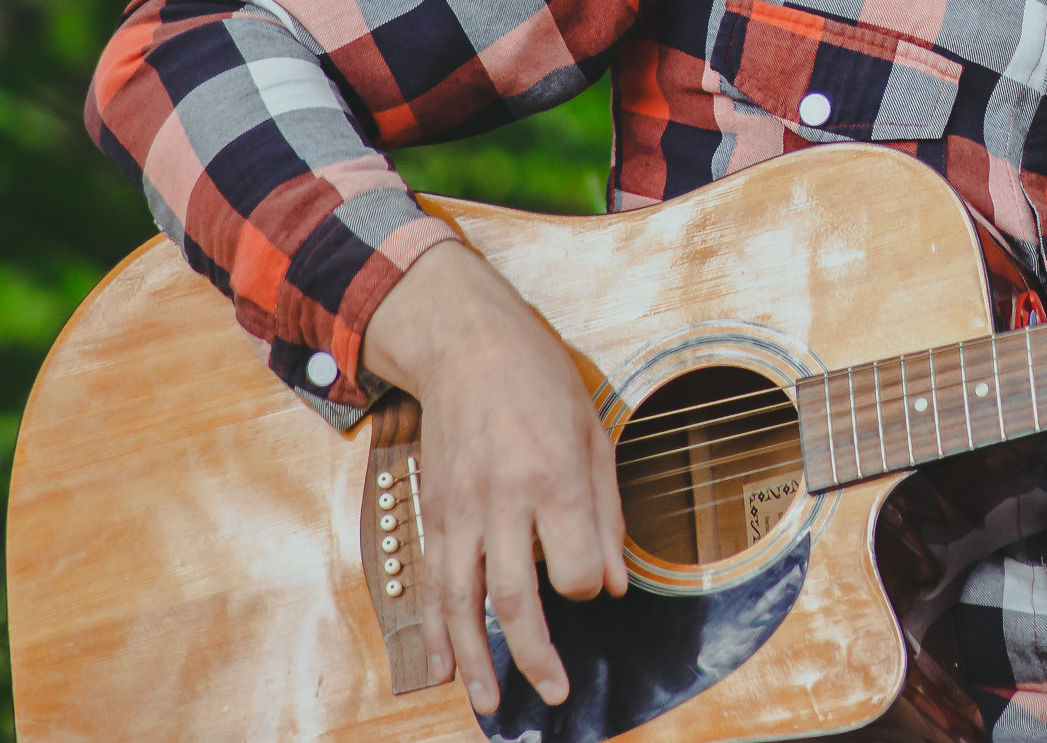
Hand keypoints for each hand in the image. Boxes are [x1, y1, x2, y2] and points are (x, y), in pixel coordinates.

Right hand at [362, 241, 626, 713]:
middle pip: (515, 598)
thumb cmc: (541, 383)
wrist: (467, 345)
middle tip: (555, 692)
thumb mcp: (595, 434)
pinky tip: (447, 662)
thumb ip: (606, 515)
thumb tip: (613, 586)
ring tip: (493, 702)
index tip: (591, 582)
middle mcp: (502, 500)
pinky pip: (433, 581)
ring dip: (478, 659)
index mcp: (554, 478)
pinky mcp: (434, 511)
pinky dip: (437, 628)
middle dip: (536, 655)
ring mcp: (460, 509)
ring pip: (463, 601)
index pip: (572, 567)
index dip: (587, 586)